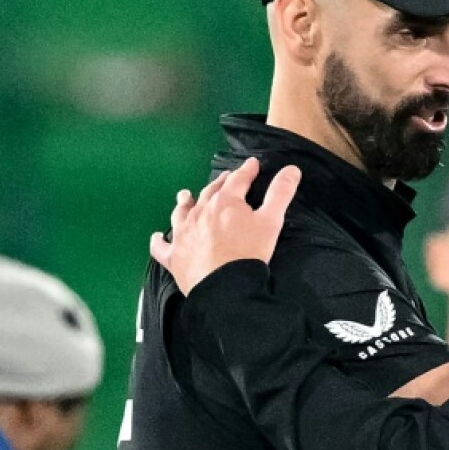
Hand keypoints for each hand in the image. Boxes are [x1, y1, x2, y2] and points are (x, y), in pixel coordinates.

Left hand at [149, 157, 301, 294]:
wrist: (225, 286)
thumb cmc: (249, 252)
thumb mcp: (271, 221)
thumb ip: (281, 193)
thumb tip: (291, 169)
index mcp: (225, 202)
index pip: (238, 180)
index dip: (247, 170)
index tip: (252, 164)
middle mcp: (200, 212)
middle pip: (210, 192)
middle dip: (219, 183)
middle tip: (226, 177)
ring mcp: (183, 234)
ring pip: (181, 212)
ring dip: (185, 202)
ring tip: (185, 195)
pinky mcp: (174, 256)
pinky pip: (162, 248)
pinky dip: (158, 241)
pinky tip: (156, 236)